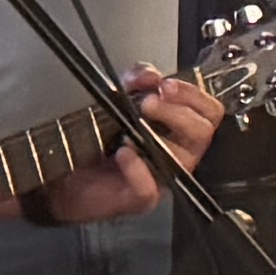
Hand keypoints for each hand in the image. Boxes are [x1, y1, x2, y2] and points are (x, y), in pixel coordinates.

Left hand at [41, 66, 221, 224]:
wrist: (66, 173)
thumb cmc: (96, 139)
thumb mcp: (116, 99)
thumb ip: (135, 81)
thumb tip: (151, 75)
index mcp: (179, 128)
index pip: (209, 111)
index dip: (193, 95)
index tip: (166, 85)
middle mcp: (178, 153)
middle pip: (203, 132)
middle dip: (177, 112)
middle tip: (148, 103)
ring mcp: (162, 178)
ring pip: (182, 159)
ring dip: (157, 137)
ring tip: (130, 127)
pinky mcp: (142, 199)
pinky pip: (149, 187)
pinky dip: (137, 168)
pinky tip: (122, 153)